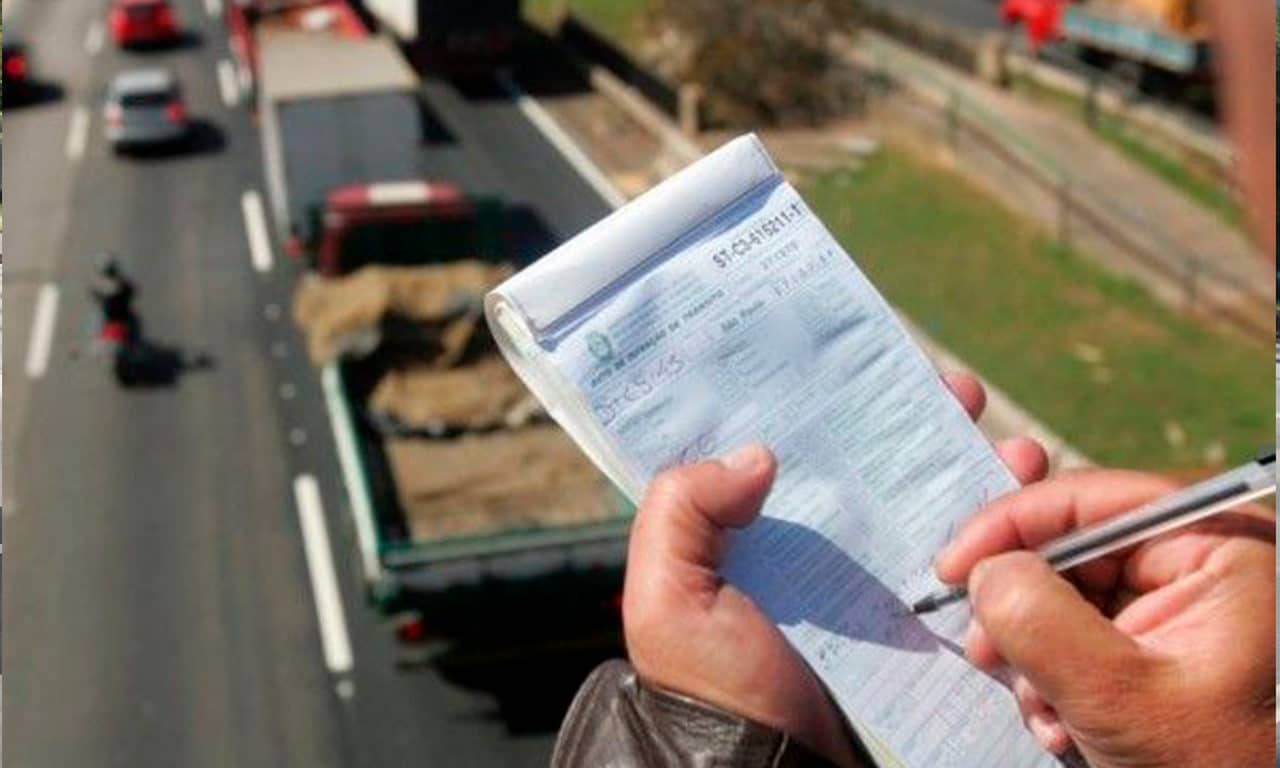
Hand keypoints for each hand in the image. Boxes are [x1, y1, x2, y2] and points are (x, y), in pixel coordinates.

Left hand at [623, 374, 1048, 765]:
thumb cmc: (714, 689)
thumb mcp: (669, 598)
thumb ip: (681, 511)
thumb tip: (759, 454)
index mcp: (756, 532)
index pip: (795, 446)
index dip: (831, 397)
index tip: (870, 355)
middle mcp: (820, 548)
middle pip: (876, 462)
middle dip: (923, 416)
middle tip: (960, 391)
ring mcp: (876, 584)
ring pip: (931, 503)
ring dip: (976, 465)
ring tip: (1012, 451)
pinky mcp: (921, 623)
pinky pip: (968, 566)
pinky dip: (1005, 532)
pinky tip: (1028, 502)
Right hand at [936, 469, 1275, 766]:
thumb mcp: (1118, 695)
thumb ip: (1041, 621)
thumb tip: (984, 571)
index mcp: (1220, 546)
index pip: (1093, 499)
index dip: (1011, 523)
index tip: (953, 566)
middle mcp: (1201, 560)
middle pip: (1072, 548)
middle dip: (1021, 605)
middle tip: (986, 648)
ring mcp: (1179, 604)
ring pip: (1064, 594)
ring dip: (1033, 653)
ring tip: (1043, 708)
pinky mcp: (1157, 643)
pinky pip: (1079, 634)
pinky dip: (1053, 676)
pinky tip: (1062, 722)